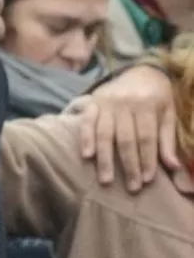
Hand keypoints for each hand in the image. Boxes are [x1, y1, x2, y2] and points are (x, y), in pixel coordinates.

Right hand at [72, 65, 179, 191]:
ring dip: (105, 159)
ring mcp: (106, 103)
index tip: (146, 180)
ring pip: (104, 134)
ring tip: (106, 180)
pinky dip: (85, 138)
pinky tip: (86, 156)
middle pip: (125, 139)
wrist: (140, 70)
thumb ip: (168, 140)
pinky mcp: (92, 102)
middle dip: (128, 165)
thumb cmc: (157, 96)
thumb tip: (173, 167)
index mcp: (146, 104)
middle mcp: (125, 103)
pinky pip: (87, 122)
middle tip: (131, 188)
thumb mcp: (168, 113)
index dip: (146, 159)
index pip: (146, 137)